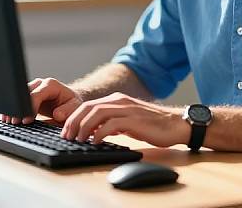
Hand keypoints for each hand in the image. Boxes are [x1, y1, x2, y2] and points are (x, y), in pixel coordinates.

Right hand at [2, 77, 82, 124]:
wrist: (69, 102)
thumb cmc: (72, 105)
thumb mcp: (75, 107)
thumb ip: (68, 110)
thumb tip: (57, 114)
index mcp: (51, 85)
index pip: (37, 94)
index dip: (30, 107)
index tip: (26, 120)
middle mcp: (40, 84)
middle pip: (25, 93)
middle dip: (19, 108)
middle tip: (14, 122)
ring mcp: (33, 89)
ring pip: (19, 96)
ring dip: (14, 109)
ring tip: (9, 121)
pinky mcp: (28, 95)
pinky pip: (17, 100)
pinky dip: (13, 109)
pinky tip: (8, 117)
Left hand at [60, 92, 189, 146]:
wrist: (175, 124)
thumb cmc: (152, 125)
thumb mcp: (128, 121)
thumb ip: (112, 123)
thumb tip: (94, 132)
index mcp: (117, 100)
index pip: (88, 105)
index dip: (74, 117)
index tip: (66, 130)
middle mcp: (120, 101)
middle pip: (89, 107)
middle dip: (74, 121)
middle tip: (66, 136)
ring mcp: (127, 109)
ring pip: (97, 113)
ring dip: (84, 127)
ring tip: (78, 139)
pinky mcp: (134, 119)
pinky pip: (111, 124)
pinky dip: (99, 133)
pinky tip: (95, 142)